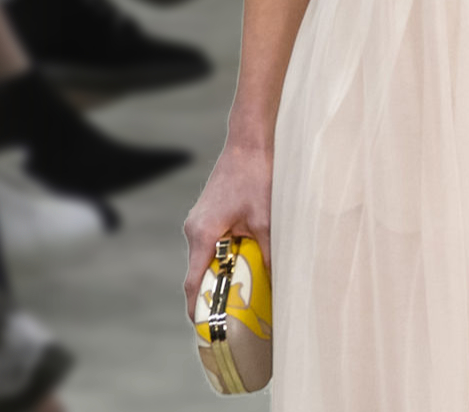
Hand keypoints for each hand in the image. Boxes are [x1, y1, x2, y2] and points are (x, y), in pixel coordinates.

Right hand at [184, 142, 273, 317]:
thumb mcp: (267, 219)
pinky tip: (246, 261)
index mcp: (202, 233)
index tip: (207, 326)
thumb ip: (269, 252)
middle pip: (199, 272)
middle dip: (215, 293)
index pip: (193, 282)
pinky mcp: (209, 215)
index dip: (198, 307)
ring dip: (222, 273)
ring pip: (207, 258)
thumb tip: (275, 280)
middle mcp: (195, 229)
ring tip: (243, 291)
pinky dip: (225, 257)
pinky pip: (212, 244)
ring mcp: (200, 221)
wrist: (250, 142)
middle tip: (234, 314)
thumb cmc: (256, 176)